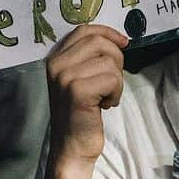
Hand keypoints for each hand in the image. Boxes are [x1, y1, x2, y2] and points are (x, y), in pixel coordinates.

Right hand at [45, 25, 126, 163]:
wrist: (72, 147)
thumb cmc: (81, 114)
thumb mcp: (80, 79)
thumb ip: (89, 58)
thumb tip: (118, 40)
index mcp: (55, 58)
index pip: (84, 30)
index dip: (107, 32)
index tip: (123, 42)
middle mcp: (56, 65)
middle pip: (99, 42)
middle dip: (116, 60)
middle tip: (111, 82)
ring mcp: (65, 77)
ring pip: (109, 62)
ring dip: (117, 81)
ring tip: (105, 97)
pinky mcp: (77, 91)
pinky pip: (112, 79)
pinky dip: (116, 93)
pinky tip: (105, 105)